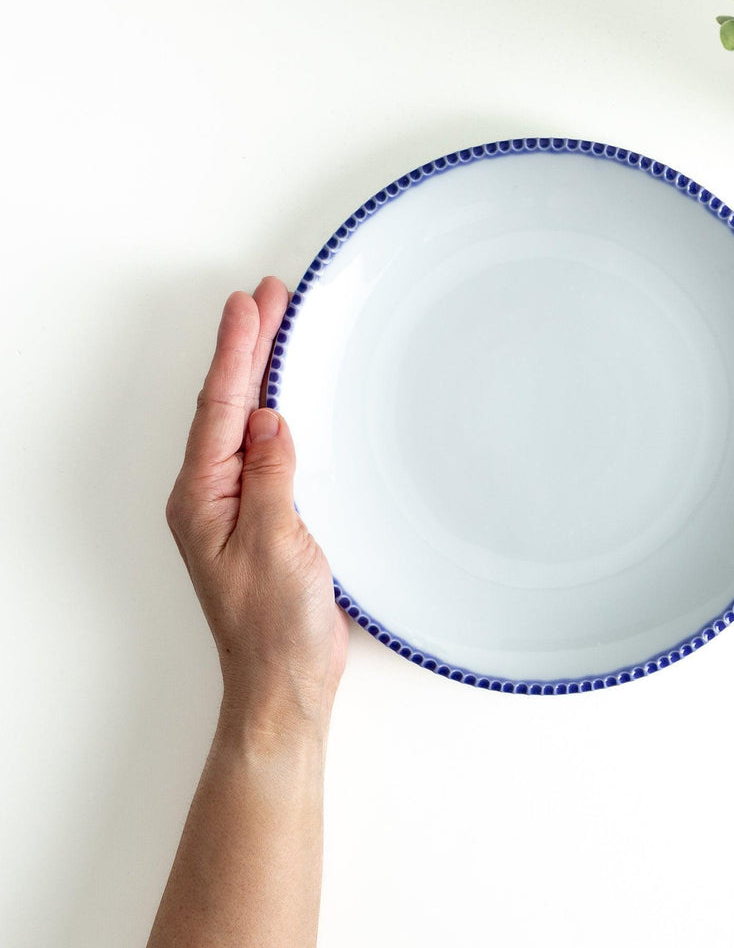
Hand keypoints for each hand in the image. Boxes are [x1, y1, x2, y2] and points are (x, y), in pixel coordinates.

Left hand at [166, 277, 349, 735]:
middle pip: (227, 404)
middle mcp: (211, 493)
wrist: (285, 680)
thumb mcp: (275, 544)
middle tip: (267, 296)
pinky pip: (266, 447)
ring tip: (276, 325)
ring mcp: (237, 502)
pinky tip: (289, 393)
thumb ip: (269, 476)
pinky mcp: (263, 513)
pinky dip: (277, 408)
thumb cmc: (275, 627)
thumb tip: (268, 418)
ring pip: (245, 420)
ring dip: (261, 370)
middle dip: (247, 347)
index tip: (251, 305)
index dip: (238, 352)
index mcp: (202, 497)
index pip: (220, 408)